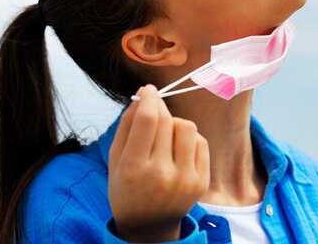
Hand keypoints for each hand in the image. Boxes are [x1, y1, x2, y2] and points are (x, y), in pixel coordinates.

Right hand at [108, 85, 209, 242]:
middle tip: (153, 107)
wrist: (149, 227)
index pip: (147, 120)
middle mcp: (161, 174)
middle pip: (167, 120)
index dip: (148, 98)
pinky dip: (189, 138)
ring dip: (175, 123)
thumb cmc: (127, 189)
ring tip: (165, 135)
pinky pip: (200, 142)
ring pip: (187, 127)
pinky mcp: (201, 182)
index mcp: (134, 168)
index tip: (148, 89)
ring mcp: (185, 179)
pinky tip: (178, 148)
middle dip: (159, 107)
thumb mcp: (116, 160)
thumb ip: (126, 126)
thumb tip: (142, 96)